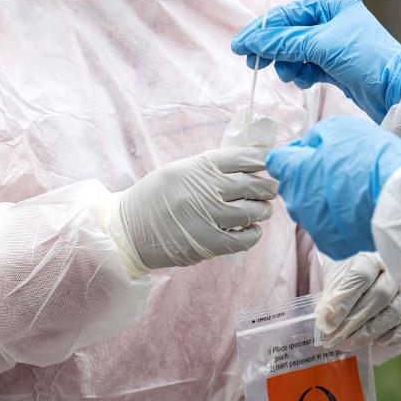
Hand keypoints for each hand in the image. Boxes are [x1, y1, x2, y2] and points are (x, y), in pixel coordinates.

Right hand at [108, 148, 277, 272]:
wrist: (128, 230)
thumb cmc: (154, 198)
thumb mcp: (178, 171)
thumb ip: (209, 168)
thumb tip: (247, 164)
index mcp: (199, 167)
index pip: (243, 158)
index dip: (262, 162)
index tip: (267, 166)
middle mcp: (206, 189)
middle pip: (254, 184)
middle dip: (268, 187)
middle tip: (271, 190)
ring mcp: (208, 216)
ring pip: (253, 211)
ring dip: (263, 211)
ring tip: (262, 210)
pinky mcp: (208, 243)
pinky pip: (244, 239)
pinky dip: (254, 234)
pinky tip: (252, 231)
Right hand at [231, 0, 400, 122]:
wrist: (394, 90)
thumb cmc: (365, 59)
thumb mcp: (320, 46)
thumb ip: (284, 42)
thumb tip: (251, 41)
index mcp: (333, 4)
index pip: (287, 14)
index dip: (262, 30)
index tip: (240, 46)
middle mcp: (333, 20)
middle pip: (289, 33)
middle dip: (274, 50)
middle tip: (255, 64)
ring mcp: (334, 44)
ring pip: (296, 52)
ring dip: (288, 64)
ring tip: (290, 74)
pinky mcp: (335, 66)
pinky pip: (307, 66)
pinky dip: (301, 74)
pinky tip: (305, 81)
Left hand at [265, 116, 400, 259]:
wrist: (399, 198)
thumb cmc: (369, 158)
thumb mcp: (339, 128)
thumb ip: (314, 137)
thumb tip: (307, 146)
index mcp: (293, 172)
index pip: (275, 161)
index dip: (293, 153)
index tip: (312, 152)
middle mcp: (296, 203)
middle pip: (293, 187)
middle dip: (309, 178)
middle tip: (339, 170)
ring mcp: (313, 227)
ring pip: (311, 210)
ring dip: (323, 201)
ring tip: (353, 191)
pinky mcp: (331, 245)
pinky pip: (328, 230)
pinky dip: (339, 221)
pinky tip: (359, 210)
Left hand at [318, 253, 400, 350]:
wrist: (375, 278)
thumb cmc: (353, 278)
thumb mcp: (337, 280)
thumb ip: (331, 298)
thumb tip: (325, 321)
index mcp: (372, 256)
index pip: (360, 276)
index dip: (342, 301)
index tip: (325, 323)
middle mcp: (396, 268)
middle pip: (378, 297)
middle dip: (352, 323)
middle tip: (333, 340)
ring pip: (394, 312)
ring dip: (369, 333)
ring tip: (348, 344)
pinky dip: (395, 336)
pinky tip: (377, 342)